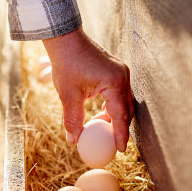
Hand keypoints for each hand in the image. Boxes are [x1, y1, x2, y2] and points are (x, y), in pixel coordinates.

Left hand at [42, 29, 134, 151]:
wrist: (65, 40)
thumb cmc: (66, 64)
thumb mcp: (68, 95)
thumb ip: (73, 119)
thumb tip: (74, 141)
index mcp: (114, 82)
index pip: (120, 115)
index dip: (120, 134)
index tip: (120, 150)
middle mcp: (123, 76)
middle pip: (126, 109)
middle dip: (119, 127)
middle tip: (112, 143)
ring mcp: (121, 71)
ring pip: (123, 101)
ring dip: (113, 116)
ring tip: (99, 127)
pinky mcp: (115, 69)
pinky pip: (118, 93)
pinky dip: (111, 105)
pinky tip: (99, 114)